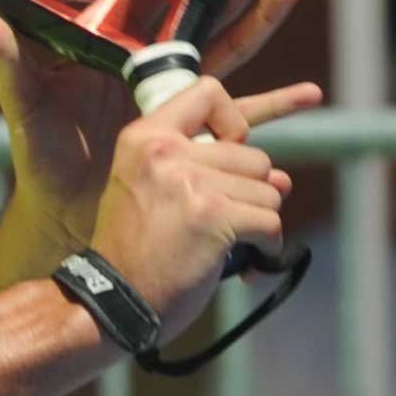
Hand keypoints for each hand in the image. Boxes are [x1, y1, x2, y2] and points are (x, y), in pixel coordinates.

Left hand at [0, 0, 308, 219]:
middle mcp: (154, 62)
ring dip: (261, 21)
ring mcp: (180, 98)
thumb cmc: (40, 155)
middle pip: (206, 7)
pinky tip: (311, 95)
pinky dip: (277, 107)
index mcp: (119, 43)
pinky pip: (245, 116)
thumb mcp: (22, 100)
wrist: (66, 216)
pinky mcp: (198, 136)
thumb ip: (5, 55)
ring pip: (230, 49)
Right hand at [86, 75, 319, 333]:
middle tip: (223, 222)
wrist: (112, 302)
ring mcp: (190, 183)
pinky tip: (248, 262)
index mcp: (144, 137)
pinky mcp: (213, 216)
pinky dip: (268, 247)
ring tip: (229, 242)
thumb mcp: (148, 190)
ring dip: (259, 221)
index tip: (227, 151)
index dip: (233, 122)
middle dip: (249, 193)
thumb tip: (283, 178)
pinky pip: (270, 221)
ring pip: (269, 189)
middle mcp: (166, 152)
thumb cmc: (134, 252)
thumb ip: (207, 171)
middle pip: (252, 154)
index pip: (209, 93)